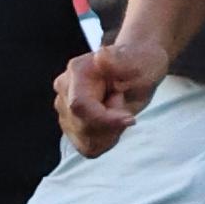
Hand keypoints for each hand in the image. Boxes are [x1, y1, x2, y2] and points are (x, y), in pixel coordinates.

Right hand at [57, 33, 161, 154]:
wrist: (138, 70)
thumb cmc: (140, 64)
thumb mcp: (139, 62)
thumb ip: (121, 61)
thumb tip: (102, 57)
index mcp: (78, 70)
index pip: (80, 107)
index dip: (106, 120)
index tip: (131, 118)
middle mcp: (64, 89)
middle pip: (83, 127)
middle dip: (111, 124)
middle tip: (124, 102)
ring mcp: (64, 108)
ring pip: (85, 140)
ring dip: (110, 132)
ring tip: (118, 110)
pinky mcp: (70, 124)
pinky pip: (87, 147)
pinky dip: (106, 140)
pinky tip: (114, 122)